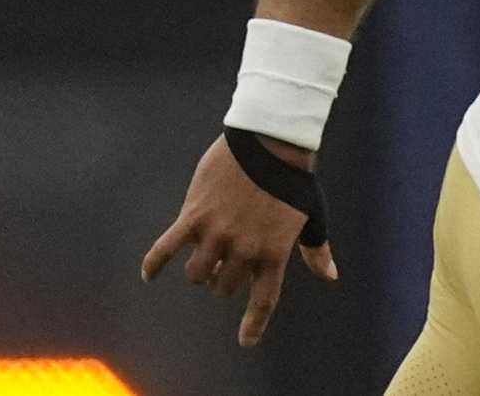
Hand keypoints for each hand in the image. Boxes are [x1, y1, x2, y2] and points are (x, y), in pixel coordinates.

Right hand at [141, 133, 338, 346]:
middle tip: (227, 261)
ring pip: (197, 274)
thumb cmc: (294, 178)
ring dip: (200, 270)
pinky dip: (155, 263)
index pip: (263, 300)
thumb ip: (315, 249)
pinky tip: (149, 274)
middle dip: (224, 280)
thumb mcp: (313, 214)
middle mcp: (243, 249)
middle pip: (223, 287)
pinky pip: (166, 248)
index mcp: (274, 252)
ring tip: (206, 254)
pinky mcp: (193, 215)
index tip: (246, 341)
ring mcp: (216, 233)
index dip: (254, 324)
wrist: (269, 139)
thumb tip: (330, 276)